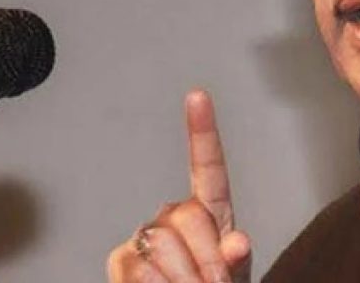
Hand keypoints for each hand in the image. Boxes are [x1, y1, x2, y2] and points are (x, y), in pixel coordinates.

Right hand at [107, 89, 251, 281]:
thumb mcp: (234, 275)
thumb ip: (236, 258)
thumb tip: (237, 243)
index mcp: (209, 213)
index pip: (207, 167)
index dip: (202, 131)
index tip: (197, 96)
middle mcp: (173, 218)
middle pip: (187, 216)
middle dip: (207, 259)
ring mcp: (146, 237)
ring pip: (164, 245)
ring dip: (184, 280)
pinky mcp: (122, 260)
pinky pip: (140, 270)